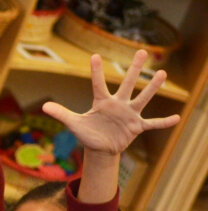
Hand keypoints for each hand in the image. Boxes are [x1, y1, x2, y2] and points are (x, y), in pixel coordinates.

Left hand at [42, 51, 179, 156]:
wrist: (101, 149)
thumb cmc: (88, 133)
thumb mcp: (74, 124)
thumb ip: (61, 113)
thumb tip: (43, 105)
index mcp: (102, 102)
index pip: (98, 84)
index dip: (95, 72)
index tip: (94, 56)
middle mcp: (118, 104)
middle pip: (127, 84)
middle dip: (134, 69)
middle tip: (141, 52)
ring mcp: (129, 114)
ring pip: (142, 98)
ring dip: (151, 88)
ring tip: (161, 74)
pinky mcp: (136, 127)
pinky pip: (153, 124)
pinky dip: (164, 122)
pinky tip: (177, 118)